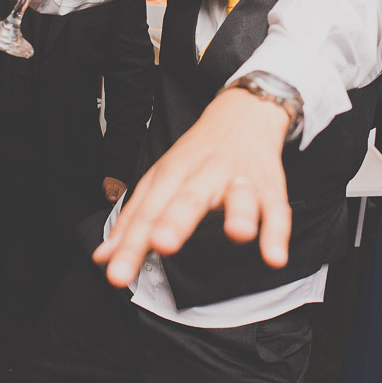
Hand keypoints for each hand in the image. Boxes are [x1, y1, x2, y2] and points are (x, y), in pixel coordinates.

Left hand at [92, 88, 291, 287]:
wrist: (243, 113)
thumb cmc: (197, 154)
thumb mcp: (161, 180)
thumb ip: (134, 221)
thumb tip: (103, 258)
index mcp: (172, 172)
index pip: (148, 210)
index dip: (130, 240)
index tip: (115, 269)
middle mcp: (204, 172)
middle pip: (188, 199)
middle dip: (174, 222)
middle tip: (160, 244)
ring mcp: (240, 178)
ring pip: (240, 196)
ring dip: (238, 214)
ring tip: (237, 235)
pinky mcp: (269, 186)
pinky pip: (276, 210)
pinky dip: (277, 232)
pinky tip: (274, 257)